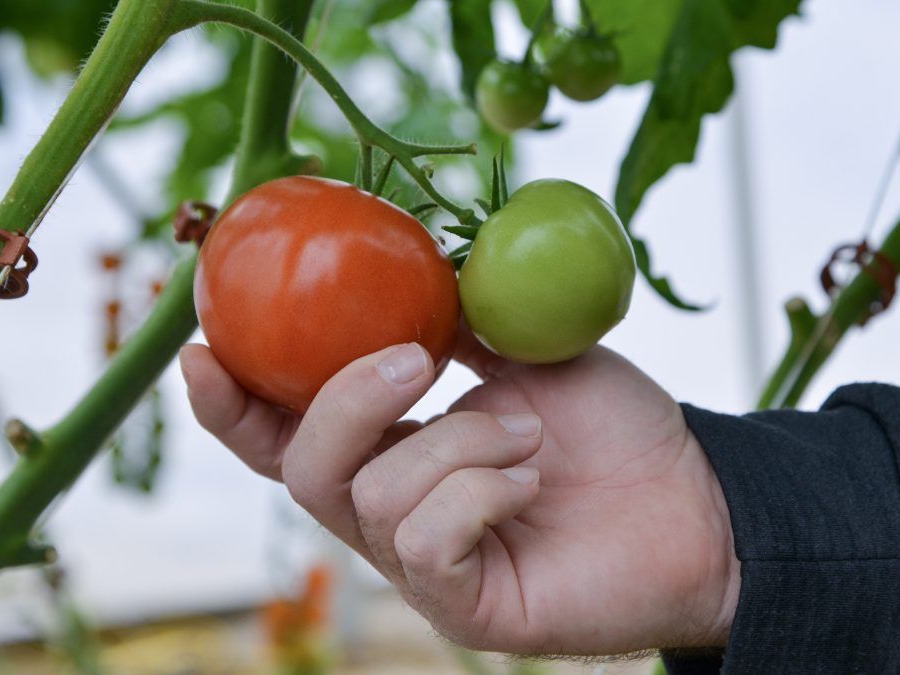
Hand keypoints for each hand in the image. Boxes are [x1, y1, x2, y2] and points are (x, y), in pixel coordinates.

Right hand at [179, 331, 739, 656]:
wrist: (693, 496)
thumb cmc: (612, 428)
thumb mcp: (524, 352)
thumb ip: (451, 323)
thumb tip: (396, 269)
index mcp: (394, 452)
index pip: (287, 437)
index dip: (235, 402)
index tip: (206, 347)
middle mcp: (392, 512)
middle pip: (304, 467)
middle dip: (344, 402)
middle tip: (414, 360)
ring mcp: (422, 565)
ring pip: (370, 495)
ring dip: (456, 443)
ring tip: (526, 441)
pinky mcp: (458, 603)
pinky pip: (422, 540)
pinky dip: (477, 491)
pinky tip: (527, 483)